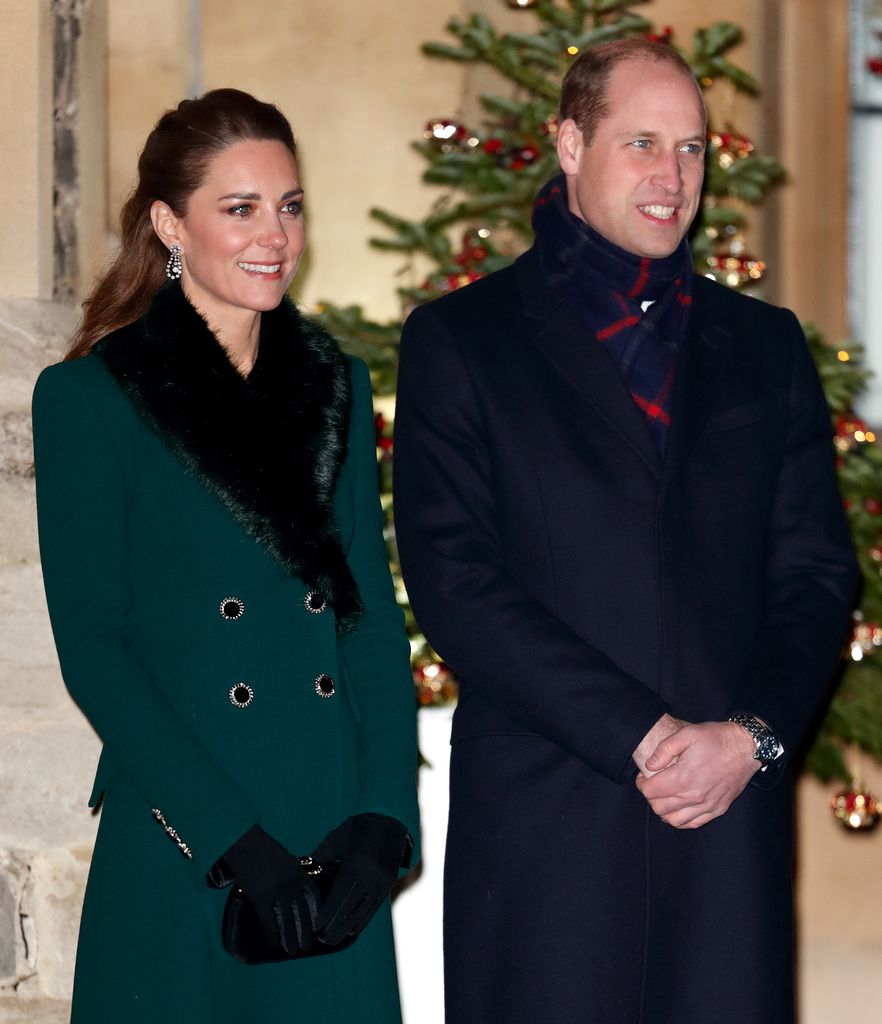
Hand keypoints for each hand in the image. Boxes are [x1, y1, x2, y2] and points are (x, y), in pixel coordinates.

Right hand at [210, 824, 319, 954]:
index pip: (314, 897)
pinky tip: (273, 944)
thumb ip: (295, 875)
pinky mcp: (260, 899)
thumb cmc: (266, 850)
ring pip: (286, 921)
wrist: (246, 844)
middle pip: (302, 913)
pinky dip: (271, 935)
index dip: (318, 913)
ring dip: (290, 938)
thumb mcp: (288, 860)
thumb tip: (300, 891)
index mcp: (300, 874)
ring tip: (293, 950)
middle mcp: (291, 885)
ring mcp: (276, 893)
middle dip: (306, 931)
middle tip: (307, 946)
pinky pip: (268, 922)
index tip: (320, 925)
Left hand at [313, 813, 410, 945]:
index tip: (317, 926)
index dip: (328, 913)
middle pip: (350, 907)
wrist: (390, 822)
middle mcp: (371, 876)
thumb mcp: (337, 838)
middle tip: (321, 940)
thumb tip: (303, 871)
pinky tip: (352, 931)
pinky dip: (362, 921)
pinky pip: (374, 907)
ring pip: (363, 911)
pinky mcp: (388, 884)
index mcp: (356, 864)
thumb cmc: (358, 828)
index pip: (339, 896)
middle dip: (335, 926)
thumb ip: (322, 856)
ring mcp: (381, 882)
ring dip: (347, 927)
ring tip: (333, 940)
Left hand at [635, 721, 758, 828]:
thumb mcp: (686, 734)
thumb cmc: (715, 739)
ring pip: (675, 820)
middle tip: (653, 785)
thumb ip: (664, 750)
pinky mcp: (718, 809)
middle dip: (650, 797)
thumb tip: (649, 766)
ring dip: (664, 811)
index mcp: (684, 777)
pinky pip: (694, 823)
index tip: (644, 777)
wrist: (746, 747)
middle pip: (659, 808)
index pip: (651, 792)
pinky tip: (678, 808)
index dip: (642, 784)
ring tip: (664, 797)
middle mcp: (695, 796)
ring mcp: (708, 805)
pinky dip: (681, 820)